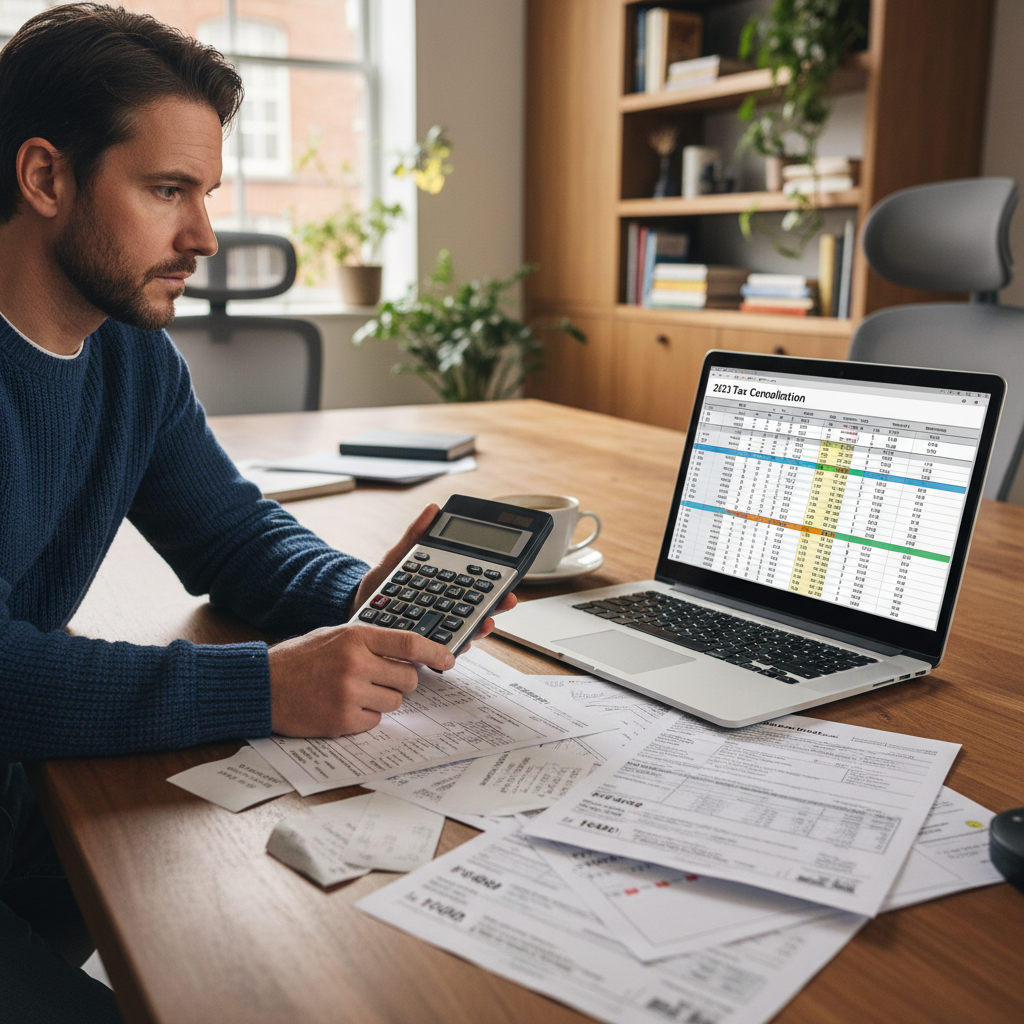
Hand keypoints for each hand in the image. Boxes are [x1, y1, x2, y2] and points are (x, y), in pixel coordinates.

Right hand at [269, 623, 454, 736]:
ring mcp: (349, 693)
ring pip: (394, 703)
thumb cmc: (300, 659)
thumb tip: (410, 655)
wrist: (263, 685)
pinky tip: (343, 707)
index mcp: (355, 637)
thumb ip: (370, 642)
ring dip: (382, 701)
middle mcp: (355, 663)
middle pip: (408, 679)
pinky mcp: (342, 720)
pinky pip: (375, 722)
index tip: (449, 660)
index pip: (409, 644)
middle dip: (401, 682)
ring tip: (355, 693)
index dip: (435, 653)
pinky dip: (365, 718)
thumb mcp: (334, 636)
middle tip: (381, 680)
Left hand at [347, 504, 518, 647]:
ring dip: (481, 627)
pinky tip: (460, 641)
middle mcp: (444, 609)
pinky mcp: (423, 646)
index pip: (475, 584)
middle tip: (506, 600)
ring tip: (486, 622)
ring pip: (466, 629)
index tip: (508, 578)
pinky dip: (455, 645)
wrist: (356, 610)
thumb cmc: (378, 586)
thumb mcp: (397, 559)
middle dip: (496, 605)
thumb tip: (432, 509)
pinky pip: (443, 647)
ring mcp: (436, 628)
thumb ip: (415, 536)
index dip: (494, 582)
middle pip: (478, 608)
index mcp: (443, 586)